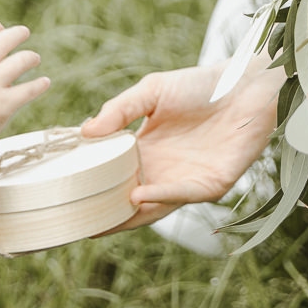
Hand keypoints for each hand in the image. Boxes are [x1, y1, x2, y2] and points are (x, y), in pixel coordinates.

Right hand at [0, 18, 50, 151]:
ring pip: (20, 61)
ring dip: (31, 57)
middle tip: (24, 33)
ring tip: (34, 59)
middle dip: (18, 33)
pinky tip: (44, 82)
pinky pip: (29, 89)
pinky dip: (40, 85)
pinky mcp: (3, 105)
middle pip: (4, 40)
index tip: (0, 30)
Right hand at [81, 58, 283, 231]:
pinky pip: (181, 195)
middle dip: (102, 216)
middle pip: (127, 203)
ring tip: (97, 220)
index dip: (90, 191)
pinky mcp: (211, 184)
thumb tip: (84, 132)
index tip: (60, 199)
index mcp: (146, 153)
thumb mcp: (151, 92)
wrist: (247, 83)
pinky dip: (159, 197)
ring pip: (152, 209)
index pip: (113, 179)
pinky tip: (136, 195)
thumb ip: (119, 110)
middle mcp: (163, 172)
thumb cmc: (201, 85)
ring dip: (126, 216)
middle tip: (69, 224)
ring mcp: (186, 181)